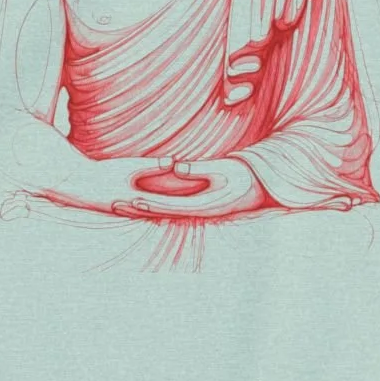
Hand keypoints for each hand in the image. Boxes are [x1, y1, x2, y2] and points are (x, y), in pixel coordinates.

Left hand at [114, 157, 268, 221]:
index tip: (133, 198)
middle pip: (164, 212)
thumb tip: (176, 168)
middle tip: (119, 204)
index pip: (171, 206)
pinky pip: (173, 208)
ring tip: (124, 202)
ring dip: (145, 208)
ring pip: (166, 211)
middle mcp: (196, 212)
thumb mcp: (222, 170)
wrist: (260, 188)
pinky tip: (143, 200)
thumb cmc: (244, 176)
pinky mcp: (198, 207)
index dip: (151, 202)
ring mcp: (197, 211)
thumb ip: (199, 169)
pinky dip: (157, 204)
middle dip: (141, 209)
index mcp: (202, 206)